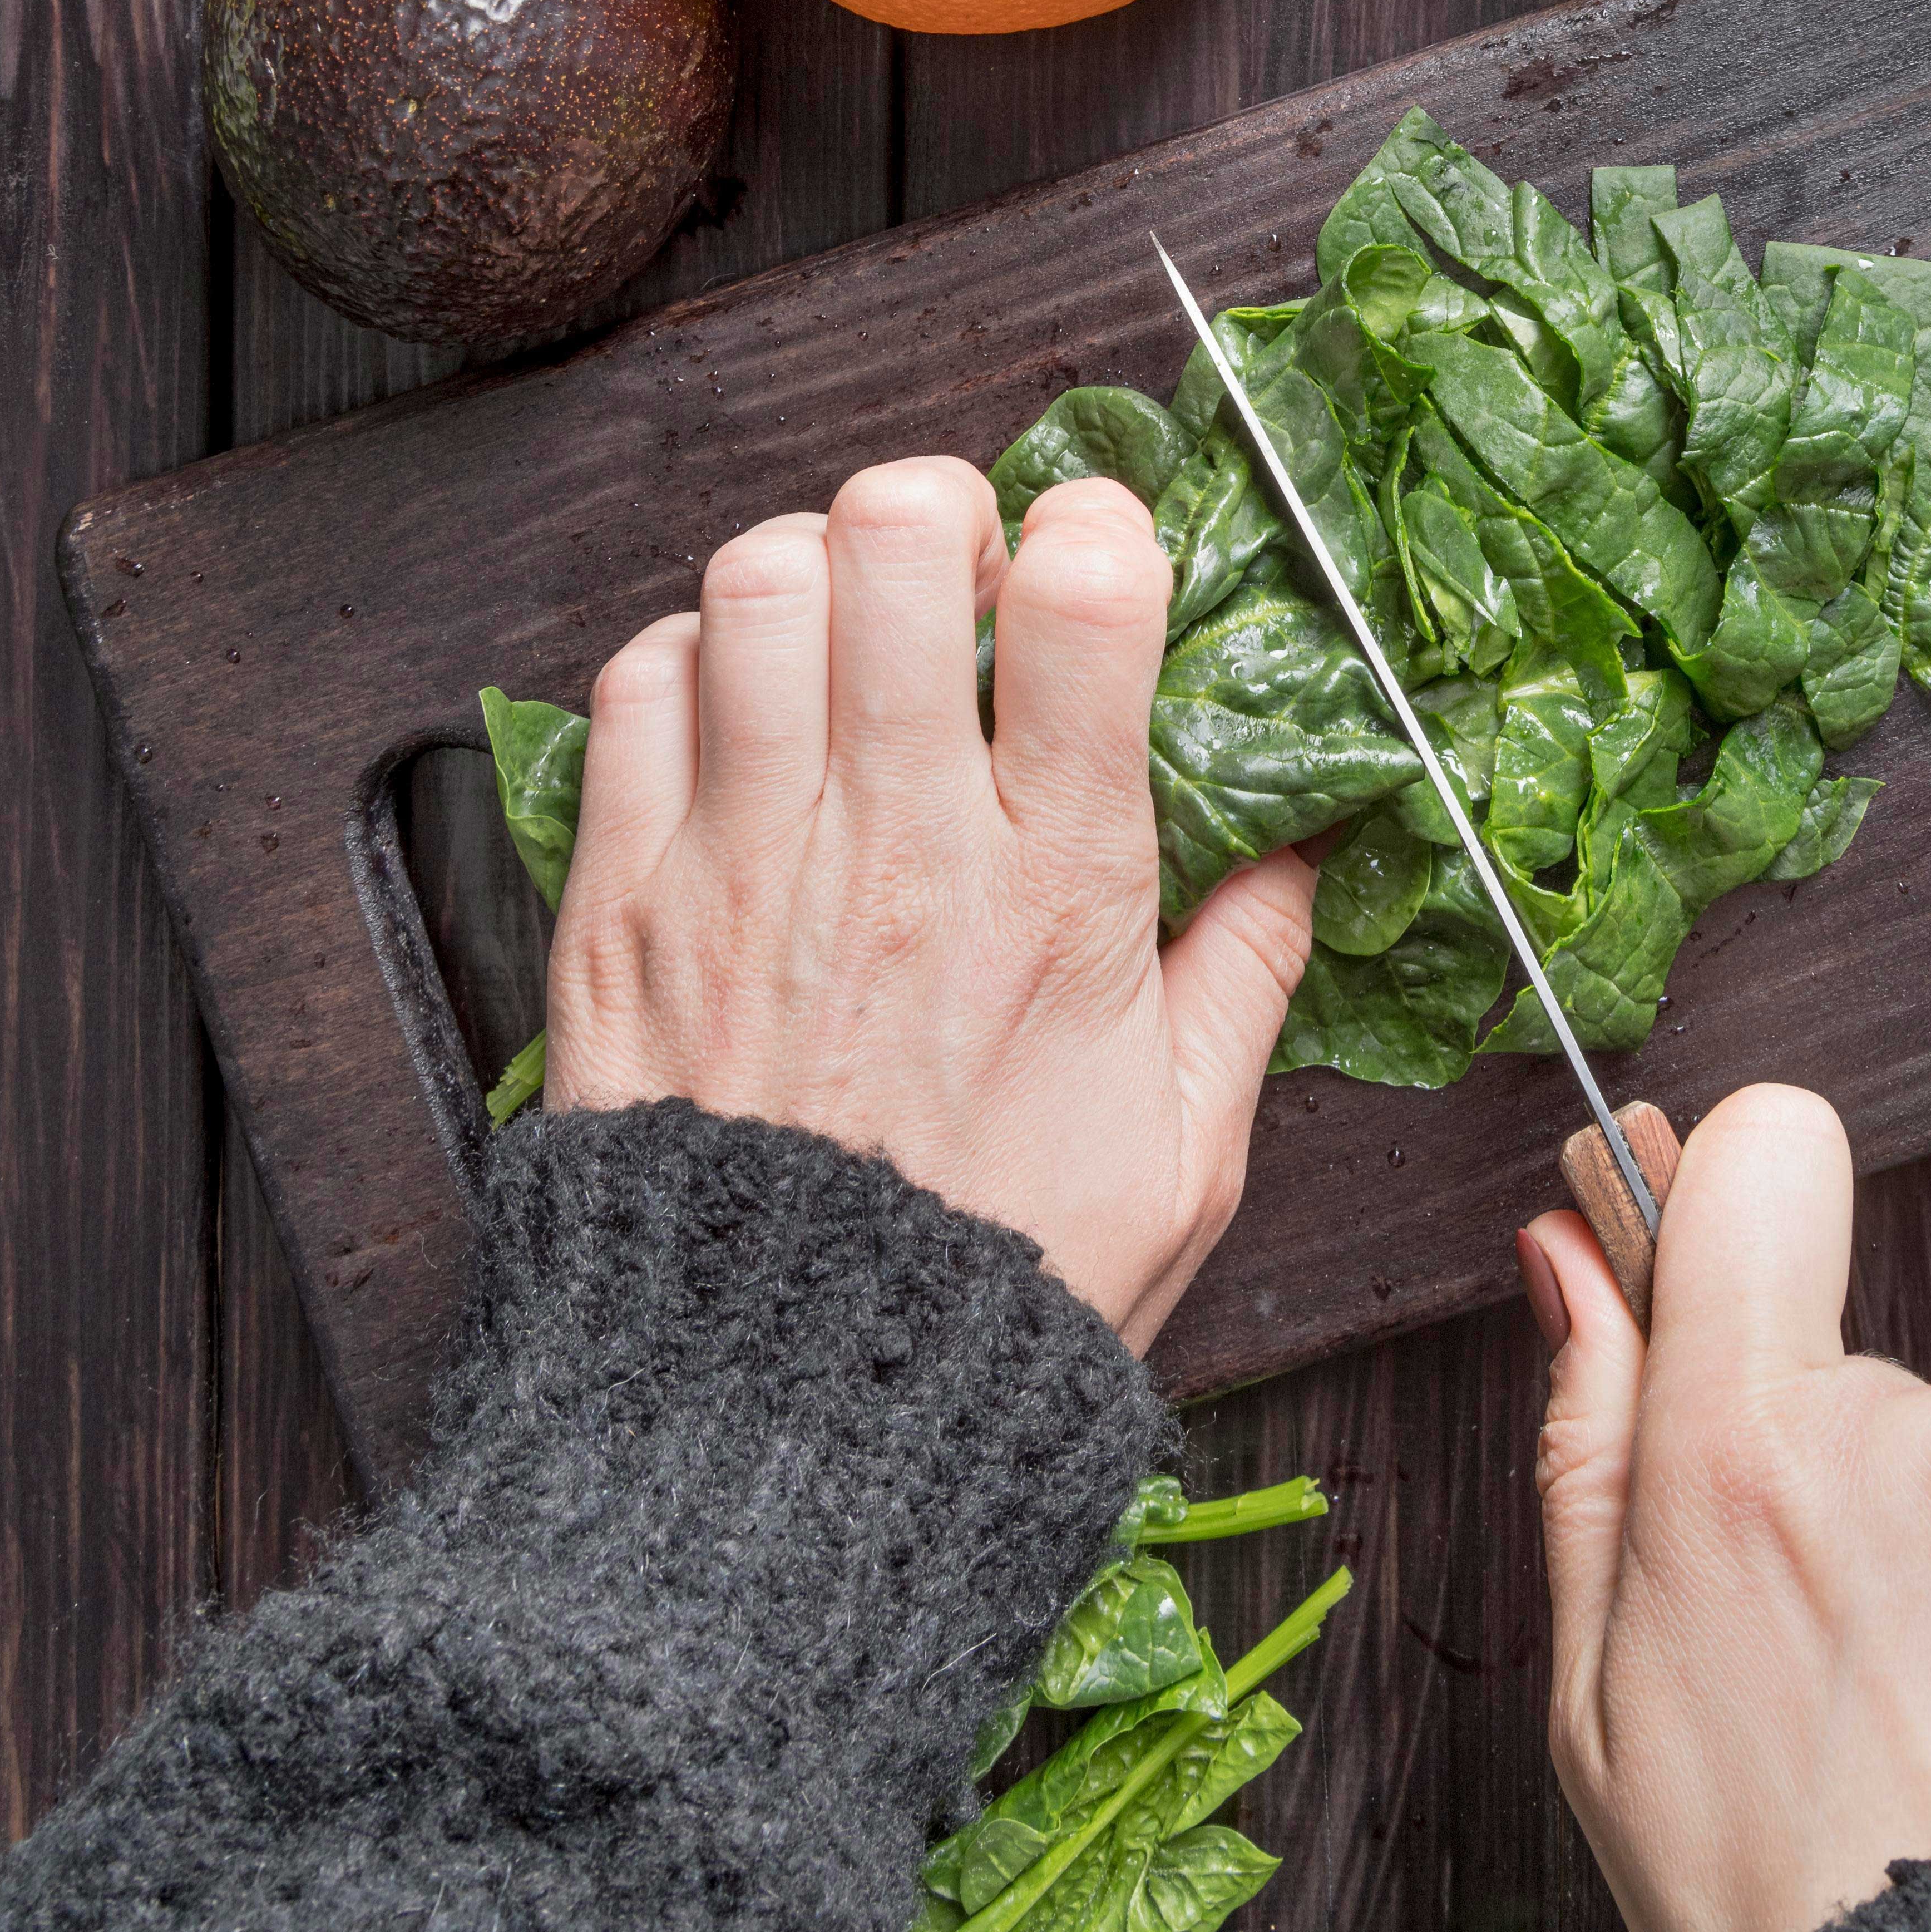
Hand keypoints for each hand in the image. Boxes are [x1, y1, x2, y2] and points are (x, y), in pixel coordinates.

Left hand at [544, 460, 1315, 1352]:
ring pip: (755, 581)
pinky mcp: (623, 903)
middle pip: (894, 536)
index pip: (1086, 597)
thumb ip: (1248, 969)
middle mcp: (895, 847)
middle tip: (958, 577)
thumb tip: (1307, 838)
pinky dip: (692, 664)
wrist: (774, 1422)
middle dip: (939, 509)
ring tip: (845, 637)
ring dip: (812, 574)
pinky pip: (638, 687)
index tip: (1094, 557)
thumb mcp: (1184, 1148)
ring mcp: (743, 863)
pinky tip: (743, 723)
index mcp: (1052, 890)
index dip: (1097, 525)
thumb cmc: (991, 1287)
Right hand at [1516, 1085, 1930, 1931]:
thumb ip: (1586, 1441)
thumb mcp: (1599, 1697)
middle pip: (1865, 1379)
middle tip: (1829, 1668)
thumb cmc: (1770, 1907)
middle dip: (1838, 1486)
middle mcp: (1921, 1443)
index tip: (1733, 1282)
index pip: (1770, 1159)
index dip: (1741, 1194)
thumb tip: (1575, 1256)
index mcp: (1751, 1456)